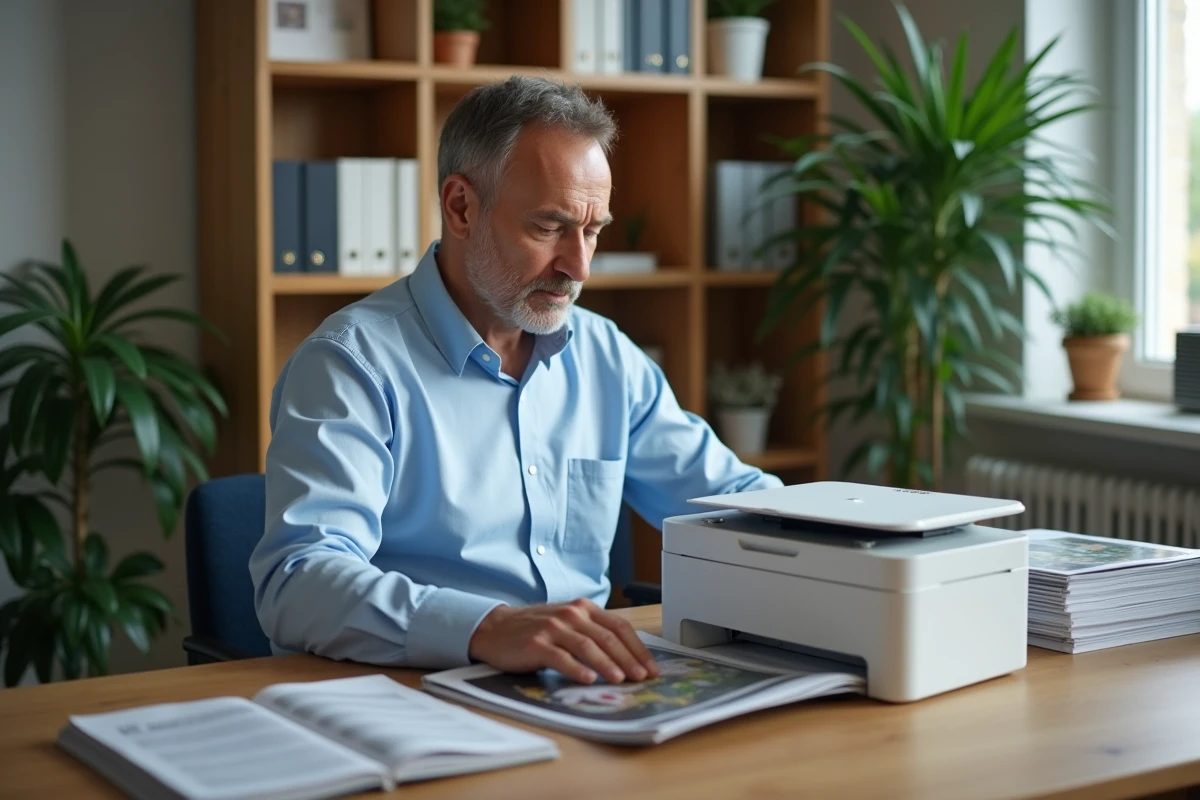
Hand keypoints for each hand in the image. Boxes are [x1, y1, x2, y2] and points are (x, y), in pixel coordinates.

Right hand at [468, 598, 660, 684]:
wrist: (495, 628)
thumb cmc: (535, 630)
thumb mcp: (568, 624)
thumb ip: (592, 634)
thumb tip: (626, 660)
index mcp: (584, 608)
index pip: (620, 626)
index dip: (638, 648)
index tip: (650, 667)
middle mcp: (571, 614)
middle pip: (608, 637)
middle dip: (629, 659)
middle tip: (642, 678)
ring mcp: (553, 628)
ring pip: (588, 646)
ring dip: (608, 664)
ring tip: (621, 680)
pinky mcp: (536, 643)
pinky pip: (561, 657)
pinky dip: (576, 669)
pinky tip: (587, 679)